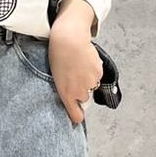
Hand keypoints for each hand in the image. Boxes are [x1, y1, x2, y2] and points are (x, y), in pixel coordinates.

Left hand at [49, 7, 102, 124]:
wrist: (68, 40)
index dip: (77, 116)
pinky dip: (93, 70)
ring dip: (87, 79)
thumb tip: (74, 96)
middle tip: (73, 77)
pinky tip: (85, 62)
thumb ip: (65, 89)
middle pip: (84, 98)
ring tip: (78, 67)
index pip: (76, 115)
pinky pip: (97, 75)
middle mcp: (79, 92)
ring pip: (91, 86)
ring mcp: (90, 83)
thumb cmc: (58, 56)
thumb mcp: (57, 77)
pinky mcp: (98, 73)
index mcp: (66, 95)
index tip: (77, 116)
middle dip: (81, 91)